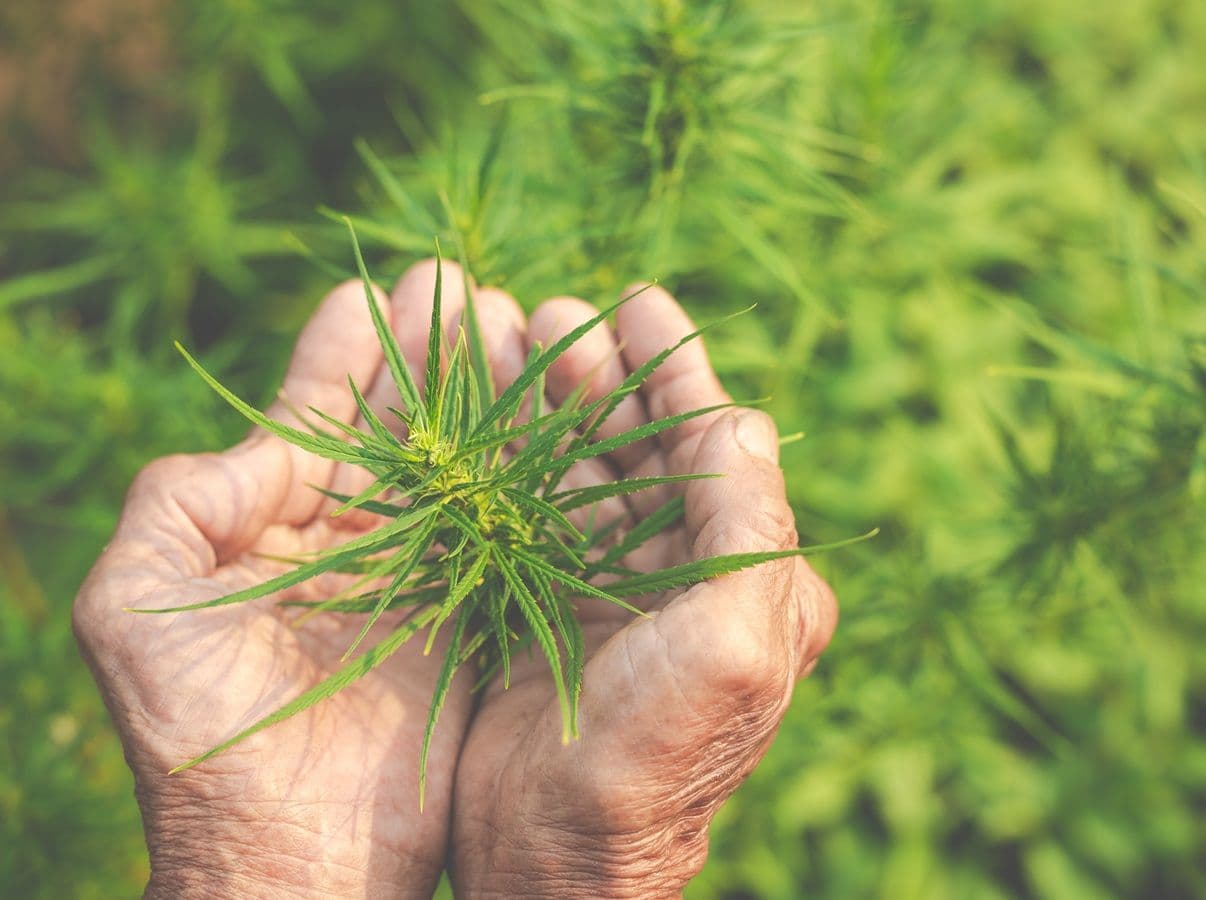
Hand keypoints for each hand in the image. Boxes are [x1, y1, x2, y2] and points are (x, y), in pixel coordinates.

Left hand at [72, 263, 480, 897]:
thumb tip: (257, 449)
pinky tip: (552, 422)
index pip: (312, 418)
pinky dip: (530, 478)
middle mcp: (350, 543)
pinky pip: (505, 534)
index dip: (344, 352)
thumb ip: (177, 505)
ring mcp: (417, 578)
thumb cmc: (195, 736)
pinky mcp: (471, 620)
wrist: (285, 855)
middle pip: (398, 428)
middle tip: (466, 290)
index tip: (377, 287)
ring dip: (486, 400)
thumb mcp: (134, 606)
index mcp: (269, 529)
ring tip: (517, 326)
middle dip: (428, 357)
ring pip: (457, 469)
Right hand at [449, 285, 837, 897]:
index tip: (637, 300)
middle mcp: (683, 577)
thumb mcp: (736, 639)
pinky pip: (526, 513)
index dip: (676, 369)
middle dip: (601, 375)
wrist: (563, 862)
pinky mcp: (543, 612)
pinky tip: (474, 415)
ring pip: (578, 469)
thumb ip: (749, 521)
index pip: (712, 444)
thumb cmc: (662, 755)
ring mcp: (609, 592)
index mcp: (746, 576)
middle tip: (554, 311)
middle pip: (640, 445)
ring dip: (546, 404)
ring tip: (508, 338)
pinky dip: (504, 460)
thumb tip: (742, 414)